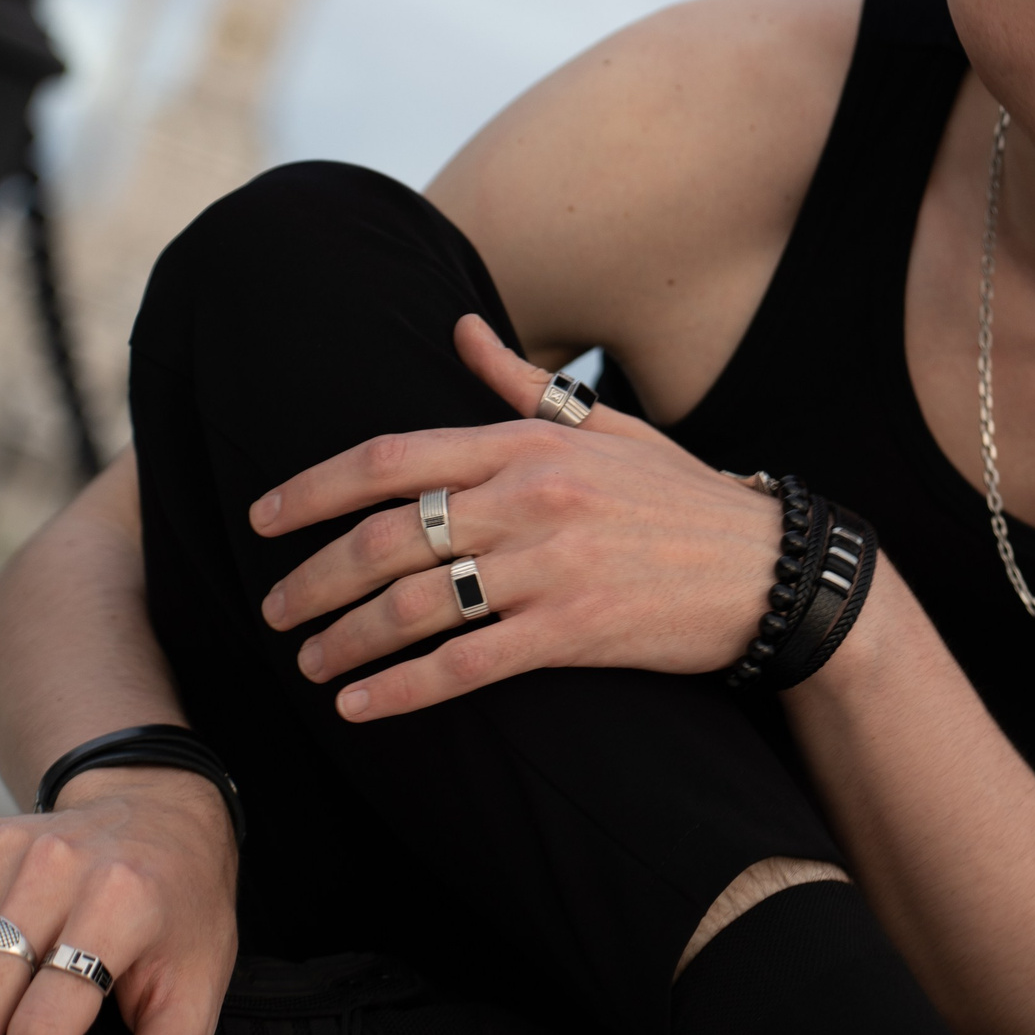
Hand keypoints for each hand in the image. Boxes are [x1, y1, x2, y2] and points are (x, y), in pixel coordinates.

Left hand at [252, 313, 782, 720]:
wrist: (771, 569)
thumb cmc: (683, 498)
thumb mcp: (607, 427)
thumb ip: (519, 387)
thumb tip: (458, 328)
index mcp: (529, 444)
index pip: (392, 458)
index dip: (313, 489)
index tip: (262, 518)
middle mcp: (531, 497)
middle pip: (387, 536)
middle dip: (313, 577)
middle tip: (273, 609)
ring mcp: (550, 565)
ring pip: (414, 604)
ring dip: (345, 638)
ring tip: (307, 662)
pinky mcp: (574, 629)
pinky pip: (466, 664)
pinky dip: (401, 690)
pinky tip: (359, 706)